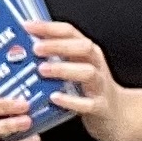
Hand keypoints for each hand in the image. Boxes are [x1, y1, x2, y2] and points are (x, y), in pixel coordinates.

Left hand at [28, 19, 136, 140]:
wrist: (117, 114)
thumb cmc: (89, 88)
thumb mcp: (76, 66)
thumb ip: (56, 55)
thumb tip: (24, 45)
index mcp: (88, 52)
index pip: (70, 32)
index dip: (49, 27)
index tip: (27, 26)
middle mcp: (96, 64)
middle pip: (82, 47)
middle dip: (58, 45)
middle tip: (35, 48)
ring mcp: (100, 85)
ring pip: (87, 72)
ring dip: (64, 69)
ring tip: (42, 70)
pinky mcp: (101, 106)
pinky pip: (88, 103)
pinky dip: (71, 100)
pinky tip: (54, 98)